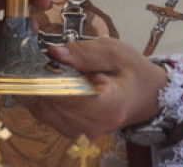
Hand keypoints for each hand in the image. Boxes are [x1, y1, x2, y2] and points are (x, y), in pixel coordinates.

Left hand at [18, 38, 168, 136]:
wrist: (145, 94)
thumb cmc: (132, 71)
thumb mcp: (114, 52)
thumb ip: (84, 53)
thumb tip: (54, 53)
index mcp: (108, 107)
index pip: (67, 97)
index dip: (48, 76)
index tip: (38, 57)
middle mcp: (92, 125)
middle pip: (49, 103)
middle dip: (38, 77)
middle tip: (39, 55)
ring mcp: (80, 130)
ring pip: (41, 108)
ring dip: (37, 85)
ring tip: (48, 65)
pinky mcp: (70, 128)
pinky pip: (44, 111)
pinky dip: (41, 93)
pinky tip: (50, 78)